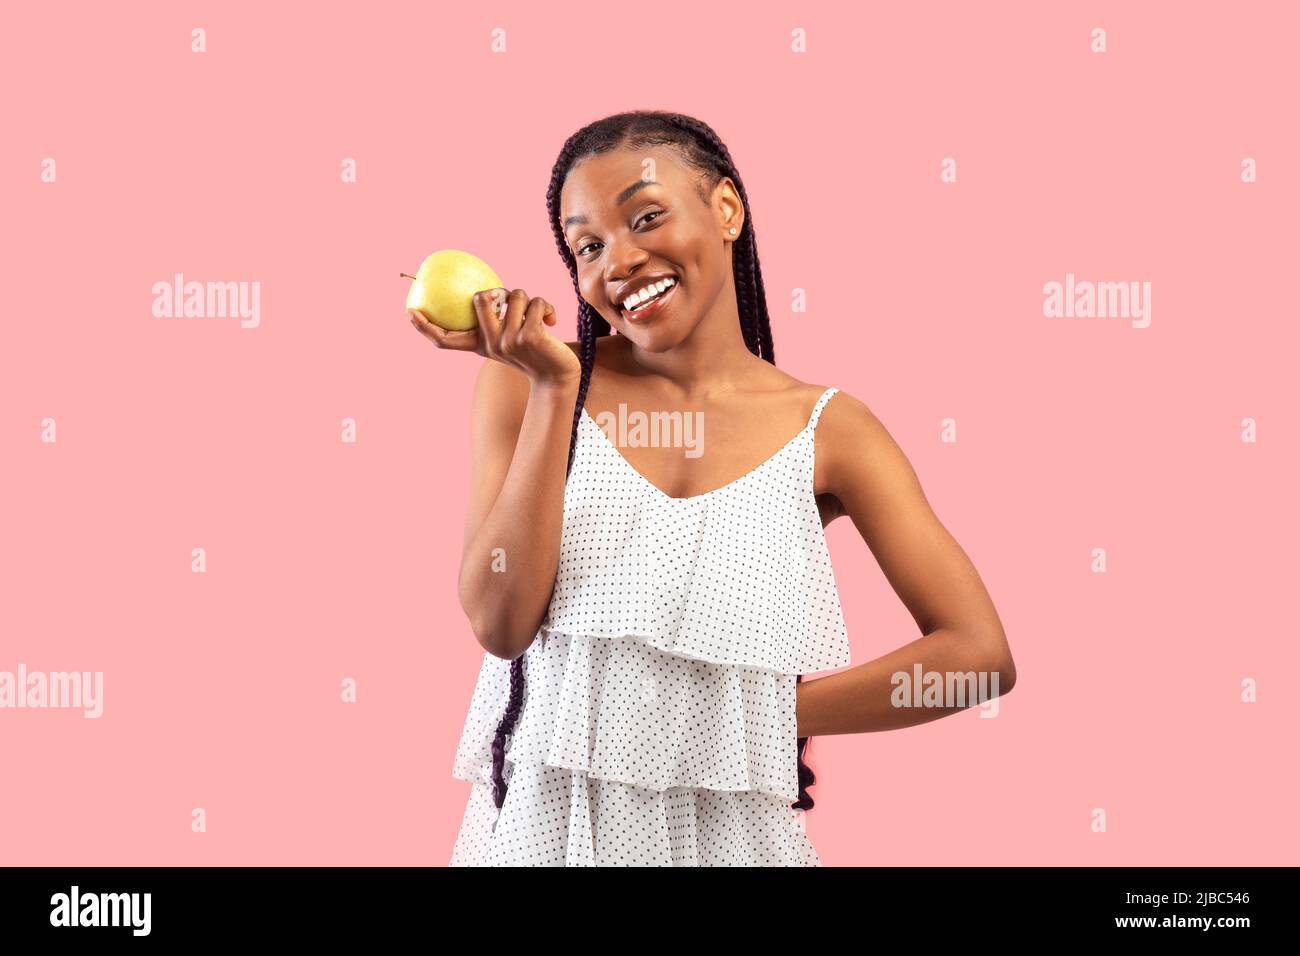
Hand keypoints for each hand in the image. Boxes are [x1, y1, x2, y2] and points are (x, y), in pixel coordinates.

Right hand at [408, 288, 580, 387]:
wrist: (560, 374)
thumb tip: (486, 293)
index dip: (425, 327)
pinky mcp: (529, 336)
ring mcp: (508, 341)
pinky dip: (546, 306)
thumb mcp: (510, 337)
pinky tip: (552, 321)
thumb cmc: (536, 351)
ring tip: (539, 318)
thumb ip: (496, 320)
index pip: (446, 340)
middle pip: (480, 298)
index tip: (409, 311)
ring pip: (514, 294)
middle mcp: (490, 345)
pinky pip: (535, 301)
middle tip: (515, 304)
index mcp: (480, 346)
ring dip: (531, 300)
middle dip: (499, 291)